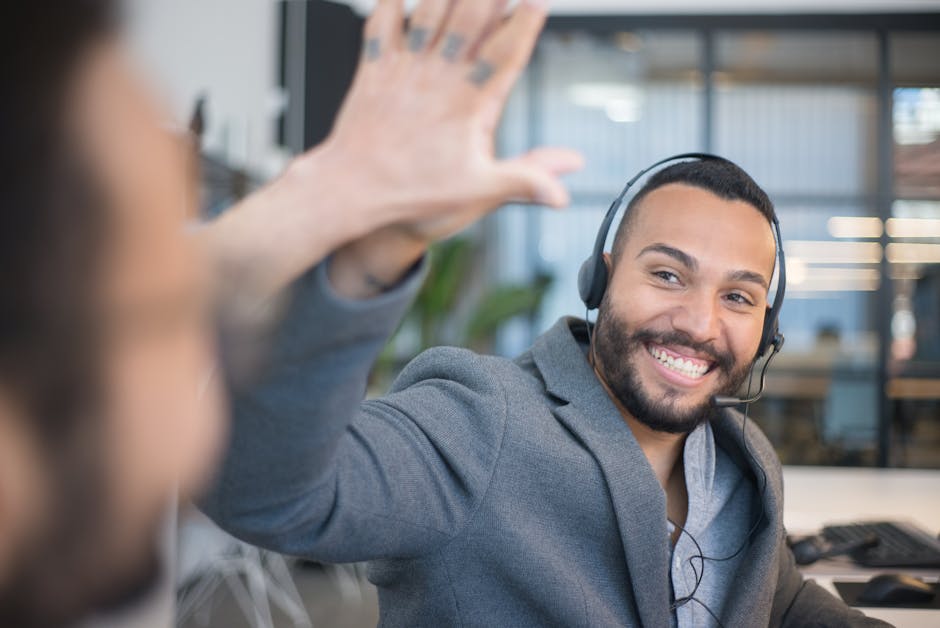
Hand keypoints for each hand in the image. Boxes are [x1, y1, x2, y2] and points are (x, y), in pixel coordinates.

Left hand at [204, 0, 581, 302]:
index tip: (537, 3)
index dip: (524, 24)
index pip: (504, 54)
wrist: (352, 191)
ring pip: (429, 12)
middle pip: (469, 19)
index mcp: (467, 105)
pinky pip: (381, 25)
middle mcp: (437, 80)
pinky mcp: (375, 70)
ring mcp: (404, 71)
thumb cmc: (412, 193)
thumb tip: (562, 190)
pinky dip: (390, 4)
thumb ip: (523, 181)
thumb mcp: (476, 191)